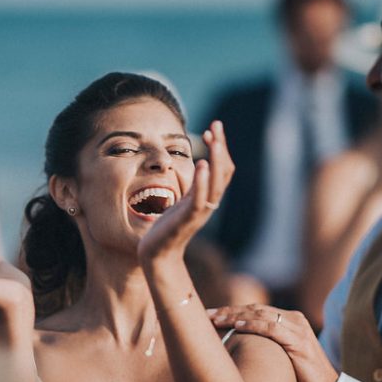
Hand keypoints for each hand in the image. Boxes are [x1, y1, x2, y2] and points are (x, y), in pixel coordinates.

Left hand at [137, 121, 233, 263]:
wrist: (157, 256)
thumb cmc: (166, 229)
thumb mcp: (182, 202)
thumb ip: (191, 188)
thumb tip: (195, 168)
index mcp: (208, 198)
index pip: (222, 170)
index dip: (220, 149)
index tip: (212, 130)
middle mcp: (209, 203)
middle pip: (224, 172)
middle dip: (221, 147)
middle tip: (217, 125)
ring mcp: (200, 212)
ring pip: (215, 183)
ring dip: (216, 160)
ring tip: (213, 140)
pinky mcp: (187, 220)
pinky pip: (199, 199)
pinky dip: (202, 181)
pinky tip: (200, 164)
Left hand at [208, 305, 338, 381]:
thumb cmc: (302, 379)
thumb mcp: (282, 357)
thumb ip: (266, 346)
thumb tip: (237, 349)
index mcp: (290, 320)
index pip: (255, 310)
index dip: (232, 311)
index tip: (210, 315)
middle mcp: (295, 319)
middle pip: (255, 309)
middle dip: (229, 311)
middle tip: (206, 314)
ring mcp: (298, 329)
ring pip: (261, 315)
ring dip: (235, 316)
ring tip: (216, 319)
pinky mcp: (299, 341)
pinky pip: (272, 328)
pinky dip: (254, 325)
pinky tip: (238, 325)